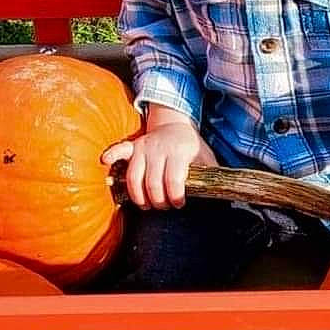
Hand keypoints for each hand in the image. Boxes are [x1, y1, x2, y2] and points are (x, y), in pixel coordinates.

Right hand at [101, 107, 216, 209]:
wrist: (175, 123)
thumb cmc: (192, 146)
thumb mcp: (206, 157)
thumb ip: (211, 174)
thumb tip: (224, 193)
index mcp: (179, 152)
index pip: (174, 181)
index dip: (175, 197)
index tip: (178, 204)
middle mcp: (160, 149)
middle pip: (152, 183)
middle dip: (158, 201)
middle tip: (164, 206)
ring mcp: (144, 147)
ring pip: (134, 176)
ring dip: (139, 196)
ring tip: (147, 204)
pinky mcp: (134, 146)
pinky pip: (120, 150)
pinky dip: (112, 155)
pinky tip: (105, 163)